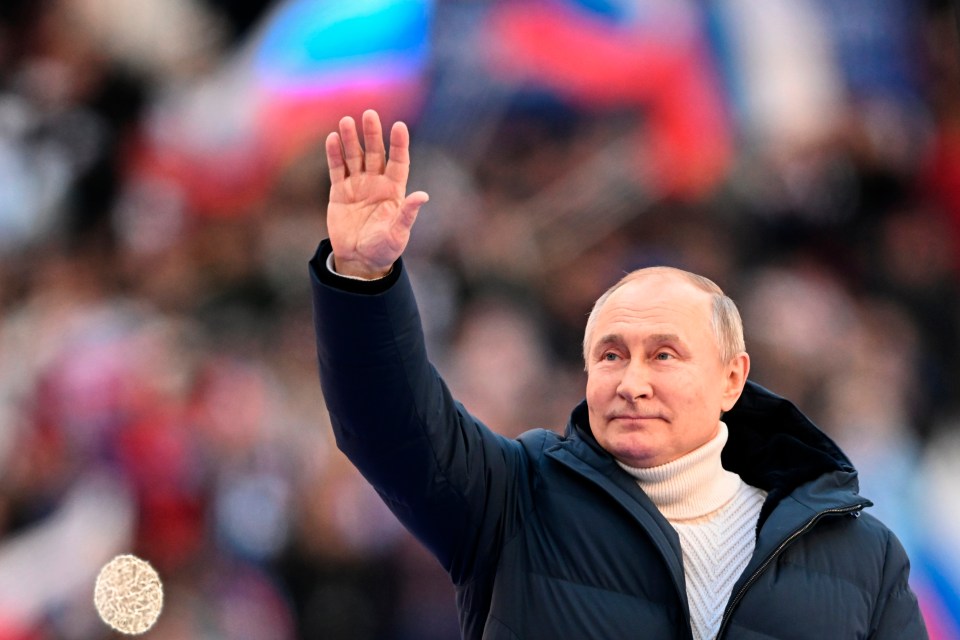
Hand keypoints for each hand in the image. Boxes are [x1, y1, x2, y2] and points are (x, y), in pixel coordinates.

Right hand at [325, 109, 429, 277]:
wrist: (360, 260)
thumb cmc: (384, 248)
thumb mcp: (398, 233)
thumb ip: (407, 213)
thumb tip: (422, 196)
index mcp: (395, 190)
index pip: (399, 162)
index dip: (399, 144)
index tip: (399, 126)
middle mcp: (377, 183)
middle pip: (375, 153)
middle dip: (372, 134)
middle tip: (369, 114)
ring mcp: (358, 185)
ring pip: (354, 157)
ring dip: (350, 139)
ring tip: (346, 121)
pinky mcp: (340, 192)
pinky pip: (337, 169)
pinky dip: (334, 154)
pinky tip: (332, 139)